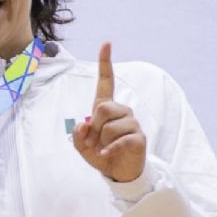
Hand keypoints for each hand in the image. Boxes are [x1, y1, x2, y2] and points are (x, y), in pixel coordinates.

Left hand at [72, 42, 146, 181]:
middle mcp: (122, 111)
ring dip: (101, 142)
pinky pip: (119, 140)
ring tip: (104, 150)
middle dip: (94, 128)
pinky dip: (109, 150)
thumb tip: (85, 124)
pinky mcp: (139, 137)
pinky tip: (107, 154)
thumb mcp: (81, 146)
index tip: (106, 43)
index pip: (106, 82)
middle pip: (102, 109)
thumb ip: (78, 134)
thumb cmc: (101, 154)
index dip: (106, 63)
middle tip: (94, 143)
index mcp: (106, 108)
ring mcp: (132, 123)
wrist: (118, 172)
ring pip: (109, 127)